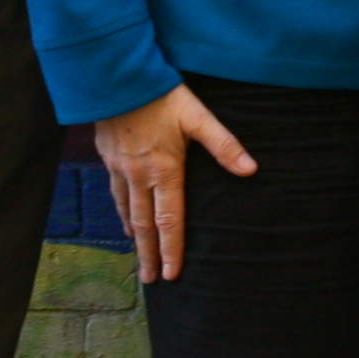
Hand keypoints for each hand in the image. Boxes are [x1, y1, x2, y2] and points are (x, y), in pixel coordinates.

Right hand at [95, 83, 257, 285]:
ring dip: (134, 237)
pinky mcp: (107, 158)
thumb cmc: (161, 96)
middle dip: (149, 254)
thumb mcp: (198, 117)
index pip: (169, 220)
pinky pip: (114, 194)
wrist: (115, 78)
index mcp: (163, 171)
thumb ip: (224, 145)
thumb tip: (251, 170)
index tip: (172, 274)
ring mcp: (120, 169)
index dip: (172, 249)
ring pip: (126, 211)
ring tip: (139, 256)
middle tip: (150, 280)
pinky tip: (124, 219)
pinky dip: (121, 213)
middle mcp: (138, 176)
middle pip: (144, 225)